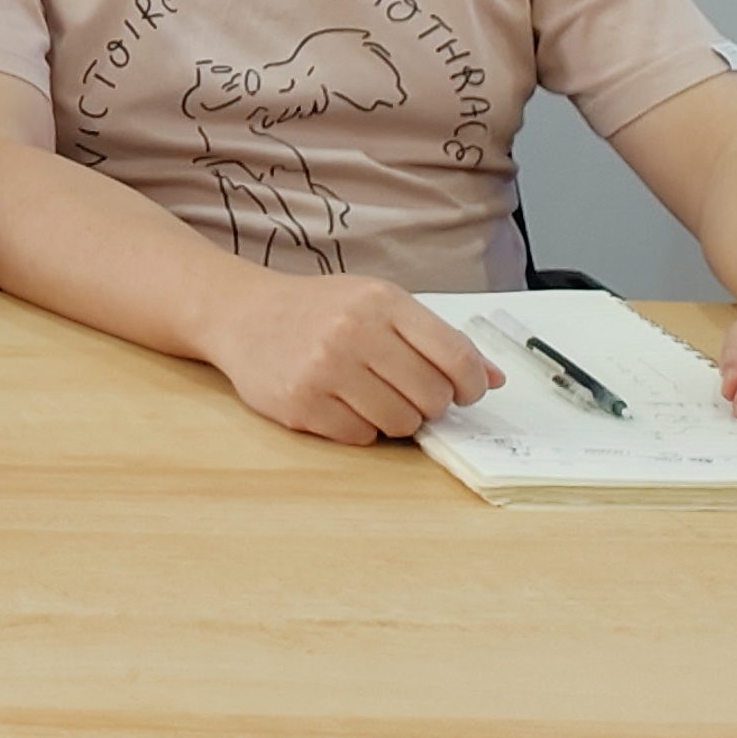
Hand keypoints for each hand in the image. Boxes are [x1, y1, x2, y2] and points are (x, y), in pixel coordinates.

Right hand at [206, 272, 499, 443]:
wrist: (241, 313)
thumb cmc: (318, 310)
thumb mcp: (377, 304)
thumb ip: (436, 339)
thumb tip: (495, 379)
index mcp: (380, 301)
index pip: (457, 357)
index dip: (472, 383)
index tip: (465, 390)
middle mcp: (353, 331)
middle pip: (433, 397)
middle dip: (429, 403)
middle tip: (408, 391)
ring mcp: (324, 369)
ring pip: (401, 423)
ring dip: (395, 417)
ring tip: (370, 394)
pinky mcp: (301, 403)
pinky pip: (361, 436)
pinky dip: (359, 427)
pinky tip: (340, 402)